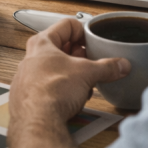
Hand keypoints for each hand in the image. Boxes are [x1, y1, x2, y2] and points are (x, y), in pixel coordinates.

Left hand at [7, 18, 129, 147]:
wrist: (38, 121)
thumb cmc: (52, 91)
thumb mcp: (88, 74)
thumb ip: (107, 67)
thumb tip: (120, 65)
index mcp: (42, 43)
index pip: (66, 25)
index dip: (84, 31)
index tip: (94, 41)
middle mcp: (31, 57)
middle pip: (60, 47)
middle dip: (79, 55)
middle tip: (92, 63)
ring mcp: (27, 77)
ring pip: (55, 68)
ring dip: (72, 74)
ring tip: (83, 83)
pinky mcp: (28, 95)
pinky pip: (49, 86)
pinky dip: (62, 89)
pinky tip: (71, 98)